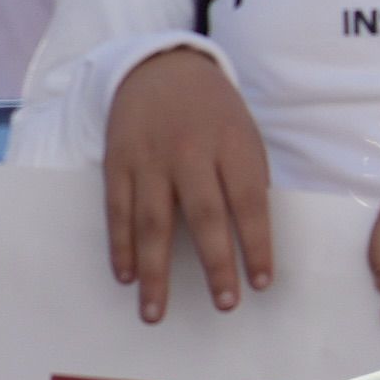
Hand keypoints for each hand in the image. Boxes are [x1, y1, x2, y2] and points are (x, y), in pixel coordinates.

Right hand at [105, 46, 276, 321]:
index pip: (250, 203)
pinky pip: (118, 210)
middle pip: (204, 216)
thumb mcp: (245, 136)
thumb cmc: (215, 113)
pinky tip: (126, 275)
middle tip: (223, 305)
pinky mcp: (117, 162)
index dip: (257, 245)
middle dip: (215, 264)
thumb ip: (247, 181)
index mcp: (233, 146)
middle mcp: (191, 153)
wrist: (162, 68)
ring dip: (154, 271)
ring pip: (153, 221)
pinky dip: (121, 246)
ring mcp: (150, 158)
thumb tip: (251, 239)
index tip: (262, 283)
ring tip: (155, 311)